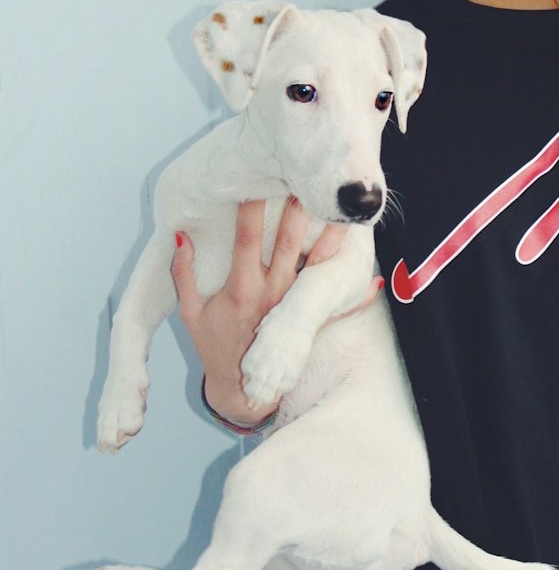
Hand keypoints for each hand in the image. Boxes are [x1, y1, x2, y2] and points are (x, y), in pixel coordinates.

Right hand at [172, 198, 346, 424]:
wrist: (241, 388)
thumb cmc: (214, 345)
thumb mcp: (190, 313)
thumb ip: (183, 273)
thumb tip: (179, 236)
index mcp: (241, 288)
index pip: (246, 240)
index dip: (251, 211)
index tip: (257, 183)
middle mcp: (271, 292)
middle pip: (287, 243)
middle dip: (296, 211)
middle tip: (306, 180)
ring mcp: (292, 303)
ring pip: (316, 262)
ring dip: (330, 236)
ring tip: (344, 210)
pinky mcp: (307, 317)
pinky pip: (332, 297)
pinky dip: (352, 285)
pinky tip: (367, 267)